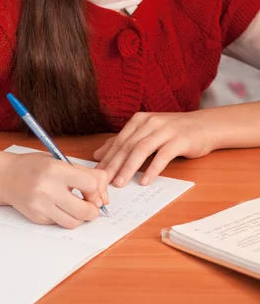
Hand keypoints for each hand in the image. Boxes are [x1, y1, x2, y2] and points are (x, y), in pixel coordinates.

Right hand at [3, 153, 108, 228]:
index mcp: (55, 170)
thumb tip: (105, 195)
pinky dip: (64, 218)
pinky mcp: (36, 218)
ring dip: (80, 217)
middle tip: (91, 206)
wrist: (6, 177)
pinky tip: (58, 206)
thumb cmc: (35, 166)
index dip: (96, 190)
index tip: (93, 190)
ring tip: (76, 207)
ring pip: (73, 222)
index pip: (89, 184)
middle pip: (84, 210)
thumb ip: (85, 173)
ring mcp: (40, 206)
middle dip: (94, 210)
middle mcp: (47, 189)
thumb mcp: (59, 161)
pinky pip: (59, 224)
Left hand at [94, 111, 212, 186]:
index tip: (96, 174)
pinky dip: (152, 169)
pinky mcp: (180, 140)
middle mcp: (151, 122)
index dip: (107, 157)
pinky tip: (144, 181)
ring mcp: (166, 130)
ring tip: (120, 183)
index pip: (119, 140)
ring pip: (142, 149)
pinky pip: (163, 155)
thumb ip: (124, 142)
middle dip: (114, 164)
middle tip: (103, 181)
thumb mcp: (147, 132)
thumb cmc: (174, 131)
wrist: (206, 126)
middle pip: (128, 145)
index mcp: (140, 120)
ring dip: (129, 167)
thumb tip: (98, 154)